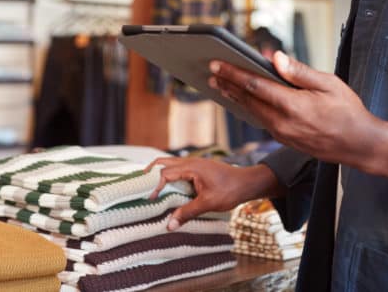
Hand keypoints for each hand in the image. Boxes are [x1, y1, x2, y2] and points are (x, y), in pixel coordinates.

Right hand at [145, 157, 280, 229]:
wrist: (248, 183)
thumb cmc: (230, 191)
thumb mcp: (208, 204)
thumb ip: (187, 212)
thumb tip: (169, 225)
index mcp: (192, 167)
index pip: (165, 173)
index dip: (155, 186)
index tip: (150, 199)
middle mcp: (191, 162)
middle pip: (164, 162)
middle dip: (151, 172)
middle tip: (139, 183)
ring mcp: (196, 164)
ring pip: (172, 164)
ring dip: (161, 173)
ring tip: (150, 186)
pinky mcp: (199, 169)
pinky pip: (180, 169)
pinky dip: (171, 175)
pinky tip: (169, 187)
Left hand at [209, 51, 379, 165]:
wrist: (360, 146)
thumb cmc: (349, 111)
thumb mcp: (329, 85)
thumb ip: (300, 72)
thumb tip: (274, 57)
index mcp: (293, 105)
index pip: (255, 86)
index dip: (233, 73)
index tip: (216, 64)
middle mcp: (283, 123)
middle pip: (247, 100)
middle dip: (227, 84)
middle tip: (211, 71)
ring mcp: (282, 134)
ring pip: (251, 112)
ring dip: (235, 97)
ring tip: (220, 84)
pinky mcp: (285, 140)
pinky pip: (261, 121)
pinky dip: (248, 108)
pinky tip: (242, 100)